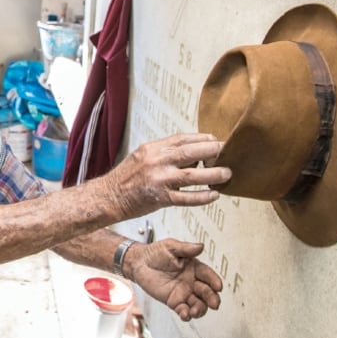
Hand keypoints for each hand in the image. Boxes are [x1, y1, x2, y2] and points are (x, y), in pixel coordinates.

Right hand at [102, 133, 230, 217]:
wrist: (108, 196)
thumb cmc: (126, 178)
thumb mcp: (141, 156)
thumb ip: (164, 153)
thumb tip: (191, 154)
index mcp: (152, 149)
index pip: (182, 139)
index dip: (202, 139)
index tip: (215, 140)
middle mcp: (156, 162)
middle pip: (191, 153)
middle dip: (212, 151)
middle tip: (227, 152)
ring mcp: (159, 180)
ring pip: (193, 176)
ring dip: (214, 174)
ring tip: (227, 173)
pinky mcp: (161, 198)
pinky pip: (187, 198)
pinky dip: (202, 196)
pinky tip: (214, 194)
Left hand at [123, 239, 222, 320]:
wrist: (139, 262)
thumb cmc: (156, 253)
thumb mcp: (171, 246)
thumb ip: (186, 248)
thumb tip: (201, 246)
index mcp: (194, 268)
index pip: (208, 275)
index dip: (214, 281)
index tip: (218, 286)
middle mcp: (192, 282)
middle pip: (206, 292)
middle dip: (211, 298)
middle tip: (214, 304)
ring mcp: (184, 293)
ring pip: (198, 304)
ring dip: (200, 309)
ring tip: (196, 311)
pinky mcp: (174, 301)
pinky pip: (183, 310)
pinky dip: (186, 314)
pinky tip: (185, 314)